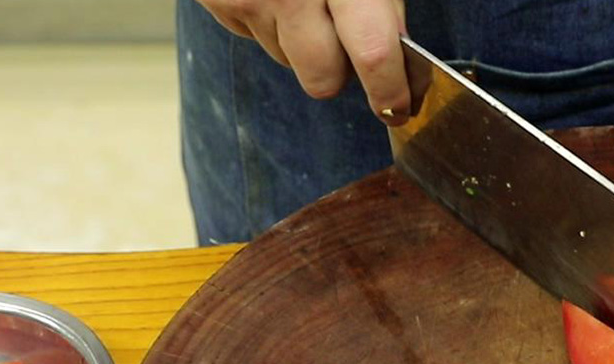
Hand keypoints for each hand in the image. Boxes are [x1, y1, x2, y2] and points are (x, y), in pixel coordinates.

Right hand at [197, 0, 410, 123]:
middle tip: (347, 35)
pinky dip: (268, 17)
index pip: (372, 54)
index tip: (396, 104)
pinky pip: (252, 34)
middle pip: (322, 78)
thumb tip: (394, 50)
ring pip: (286, 59)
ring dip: (301, 39)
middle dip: (339, 68)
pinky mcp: (218, 0)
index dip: (388, 90)